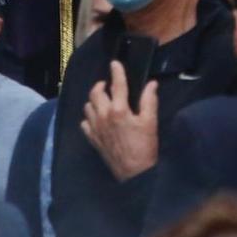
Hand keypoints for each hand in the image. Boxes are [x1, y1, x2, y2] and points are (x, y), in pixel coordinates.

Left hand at [82, 62, 158, 180]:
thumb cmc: (145, 146)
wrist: (134, 173)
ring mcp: (95, 128)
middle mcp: (103, 116)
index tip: (115, 63)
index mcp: (119, 109)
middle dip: (102, 85)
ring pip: (88, 106)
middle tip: (109, 85)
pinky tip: (97, 118)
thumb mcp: (150, 122)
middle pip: (96, 92)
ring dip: (94, 100)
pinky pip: (85, 123)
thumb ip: (149, 101)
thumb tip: (151, 84)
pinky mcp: (92, 138)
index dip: (116, 71)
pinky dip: (89, 117)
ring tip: (103, 100)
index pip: (117, 84)